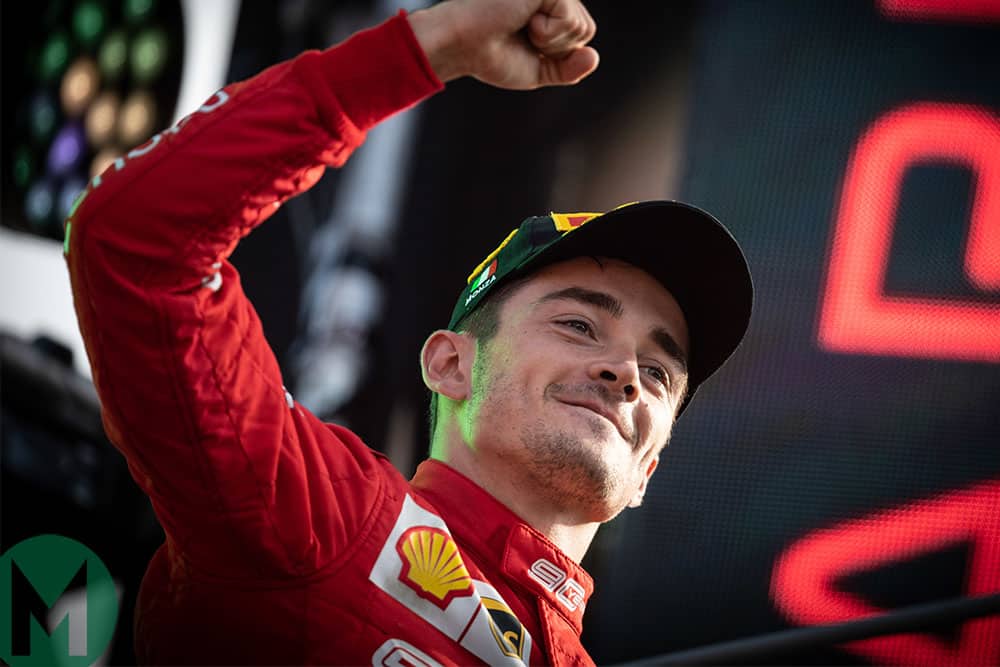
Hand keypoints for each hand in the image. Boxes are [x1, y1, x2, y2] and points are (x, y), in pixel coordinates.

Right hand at [408, 0, 598, 88]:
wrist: (461, 45)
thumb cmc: (491, 56)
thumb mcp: (538, 70)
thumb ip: (568, 68)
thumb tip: (594, 57)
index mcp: (551, 8)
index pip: (582, 36)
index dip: (558, 53)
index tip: (524, 45)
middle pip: (586, 31)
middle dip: (556, 47)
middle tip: (522, 36)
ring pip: (581, 27)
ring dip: (550, 39)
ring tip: (520, 25)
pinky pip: (569, 20)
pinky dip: (547, 31)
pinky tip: (522, 18)